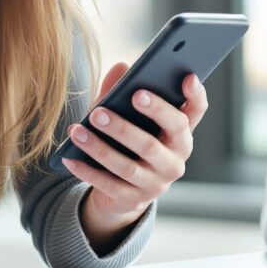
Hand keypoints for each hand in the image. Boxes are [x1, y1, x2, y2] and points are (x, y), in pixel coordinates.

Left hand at [63, 63, 209, 239]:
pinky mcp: (134, 200)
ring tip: (77, 130)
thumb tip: (121, 68)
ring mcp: (157, 183)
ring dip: (99, 148)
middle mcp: (175, 160)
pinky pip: (108, 185)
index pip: (196, 111)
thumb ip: (124, 91)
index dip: (195, 95)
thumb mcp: (128, 116)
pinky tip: (70, 156)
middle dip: (126, 127)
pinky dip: (88, 170)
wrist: (122, 191)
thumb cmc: (128, 141)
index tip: (186, 77)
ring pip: (127, 166)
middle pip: (154, 144)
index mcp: (180, 133)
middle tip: (101, 111)